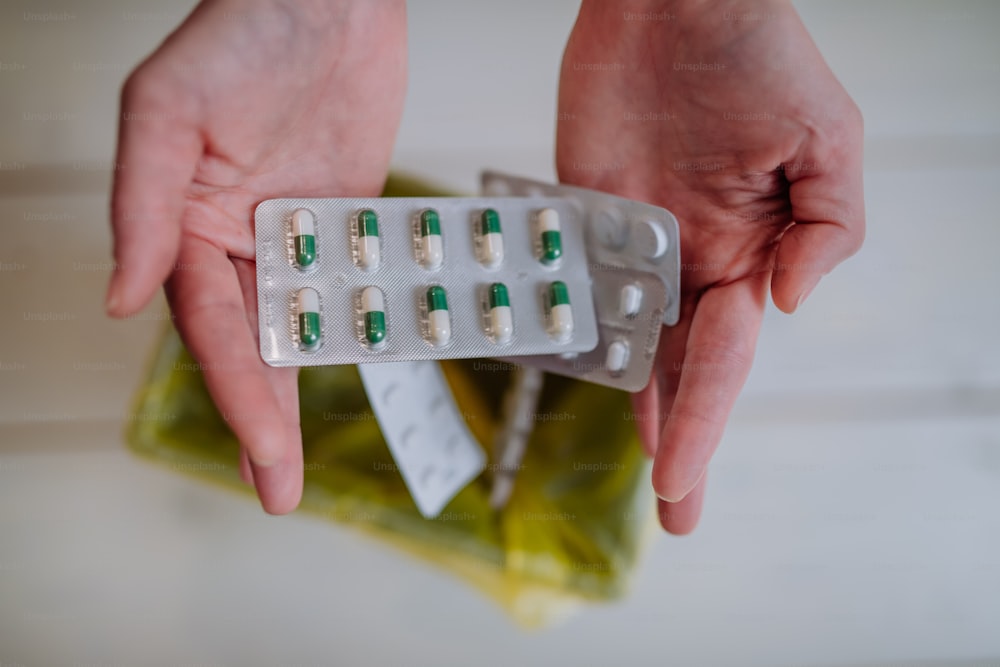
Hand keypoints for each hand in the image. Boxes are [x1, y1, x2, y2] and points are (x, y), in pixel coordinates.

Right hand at [106, 0, 406, 512]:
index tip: (259, 448)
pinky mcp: (348, 222)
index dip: (235, 389)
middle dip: (262, 419)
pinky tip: (367, 371)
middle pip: (251, 345)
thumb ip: (146, 206)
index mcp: (186, 225)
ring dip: (304, 392)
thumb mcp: (169, 111)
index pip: (210, 325)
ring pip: (301, 328)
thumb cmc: (241, 33)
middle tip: (278, 487)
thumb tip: (125, 300)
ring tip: (302, 460)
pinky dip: (360, 328)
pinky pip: (353, 286)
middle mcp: (239, 240)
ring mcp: (296, 235)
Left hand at [557, 0, 863, 532]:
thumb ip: (827, 231)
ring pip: (628, 340)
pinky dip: (574, 327)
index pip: (724, 359)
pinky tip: (575, 374)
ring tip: (638, 467)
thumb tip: (788, 306)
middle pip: (682, 370)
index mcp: (748, 255)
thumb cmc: (759, 57)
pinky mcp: (583, 214)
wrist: (674, 1)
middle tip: (676, 510)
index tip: (680, 479)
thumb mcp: (826, 141)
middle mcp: (690, 261)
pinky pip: (577, 281)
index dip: (704, 421)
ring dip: (632, 403)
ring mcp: (633, 243)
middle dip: (683, 440)